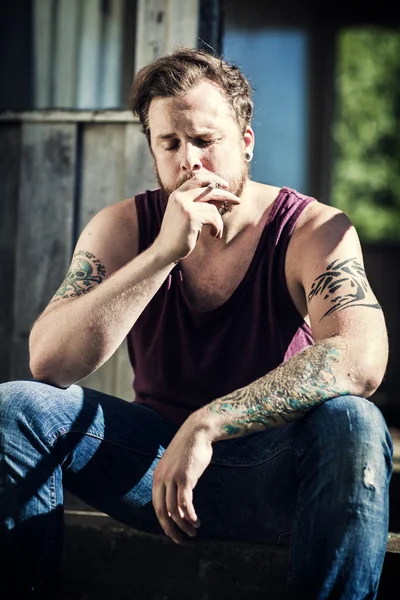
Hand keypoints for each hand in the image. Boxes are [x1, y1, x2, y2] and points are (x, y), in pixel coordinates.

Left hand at [152, 417, 212, 543]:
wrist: (197, 432)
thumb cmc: (190, 449)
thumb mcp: (176, 466)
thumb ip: (173, 480)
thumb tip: (178, 497)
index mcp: (157, 477)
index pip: (157, 506)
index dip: (164, 522)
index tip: (173, 532)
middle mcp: (161, 479)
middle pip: (162, 511)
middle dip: (171, 529)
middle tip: (180, 540)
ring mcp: (172, 478)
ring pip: (175, 510)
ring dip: (184, 524)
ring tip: (194, 531)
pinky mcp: (185, 477)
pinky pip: (185, 502)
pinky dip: (190, 515)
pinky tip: (196, 521)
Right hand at [154, 173, 240, 262]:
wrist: (165, 250)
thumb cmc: (178, 235)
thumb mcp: (189, 216)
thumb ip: (201, 204)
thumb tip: (221, 196)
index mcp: (177, 194)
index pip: (197, 178)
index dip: (213, 178)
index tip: (225, 185)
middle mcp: (179, 197)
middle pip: (209, 189)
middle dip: (226, 194)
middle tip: (237, 201)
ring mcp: (184, 206)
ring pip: (213, 208)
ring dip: (218, 222)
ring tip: (216, 232)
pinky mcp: (191, 217)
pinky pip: (213, 218)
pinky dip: (217, 227)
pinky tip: (214, 235)